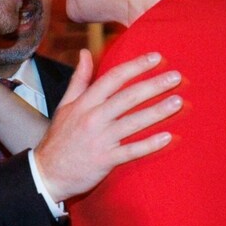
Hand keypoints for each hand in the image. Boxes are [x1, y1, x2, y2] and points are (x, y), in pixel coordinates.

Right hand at [33, 50, 181, 202]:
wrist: (47, 173)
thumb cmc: (59, 138)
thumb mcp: (65, 105)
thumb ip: (79, 79)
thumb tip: (85, 52)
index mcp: (84, 103)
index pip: (113, 78)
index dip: (135, 66)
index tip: (156, 57)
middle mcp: (93, 118)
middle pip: (127, 97)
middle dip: (153, 85)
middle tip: (176, 76)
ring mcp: (100, 140)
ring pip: (133, 122)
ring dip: (157, 111)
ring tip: (178, 101)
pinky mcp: (105, 160)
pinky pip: (131, 151)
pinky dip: (149, 144)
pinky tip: (167, 137)